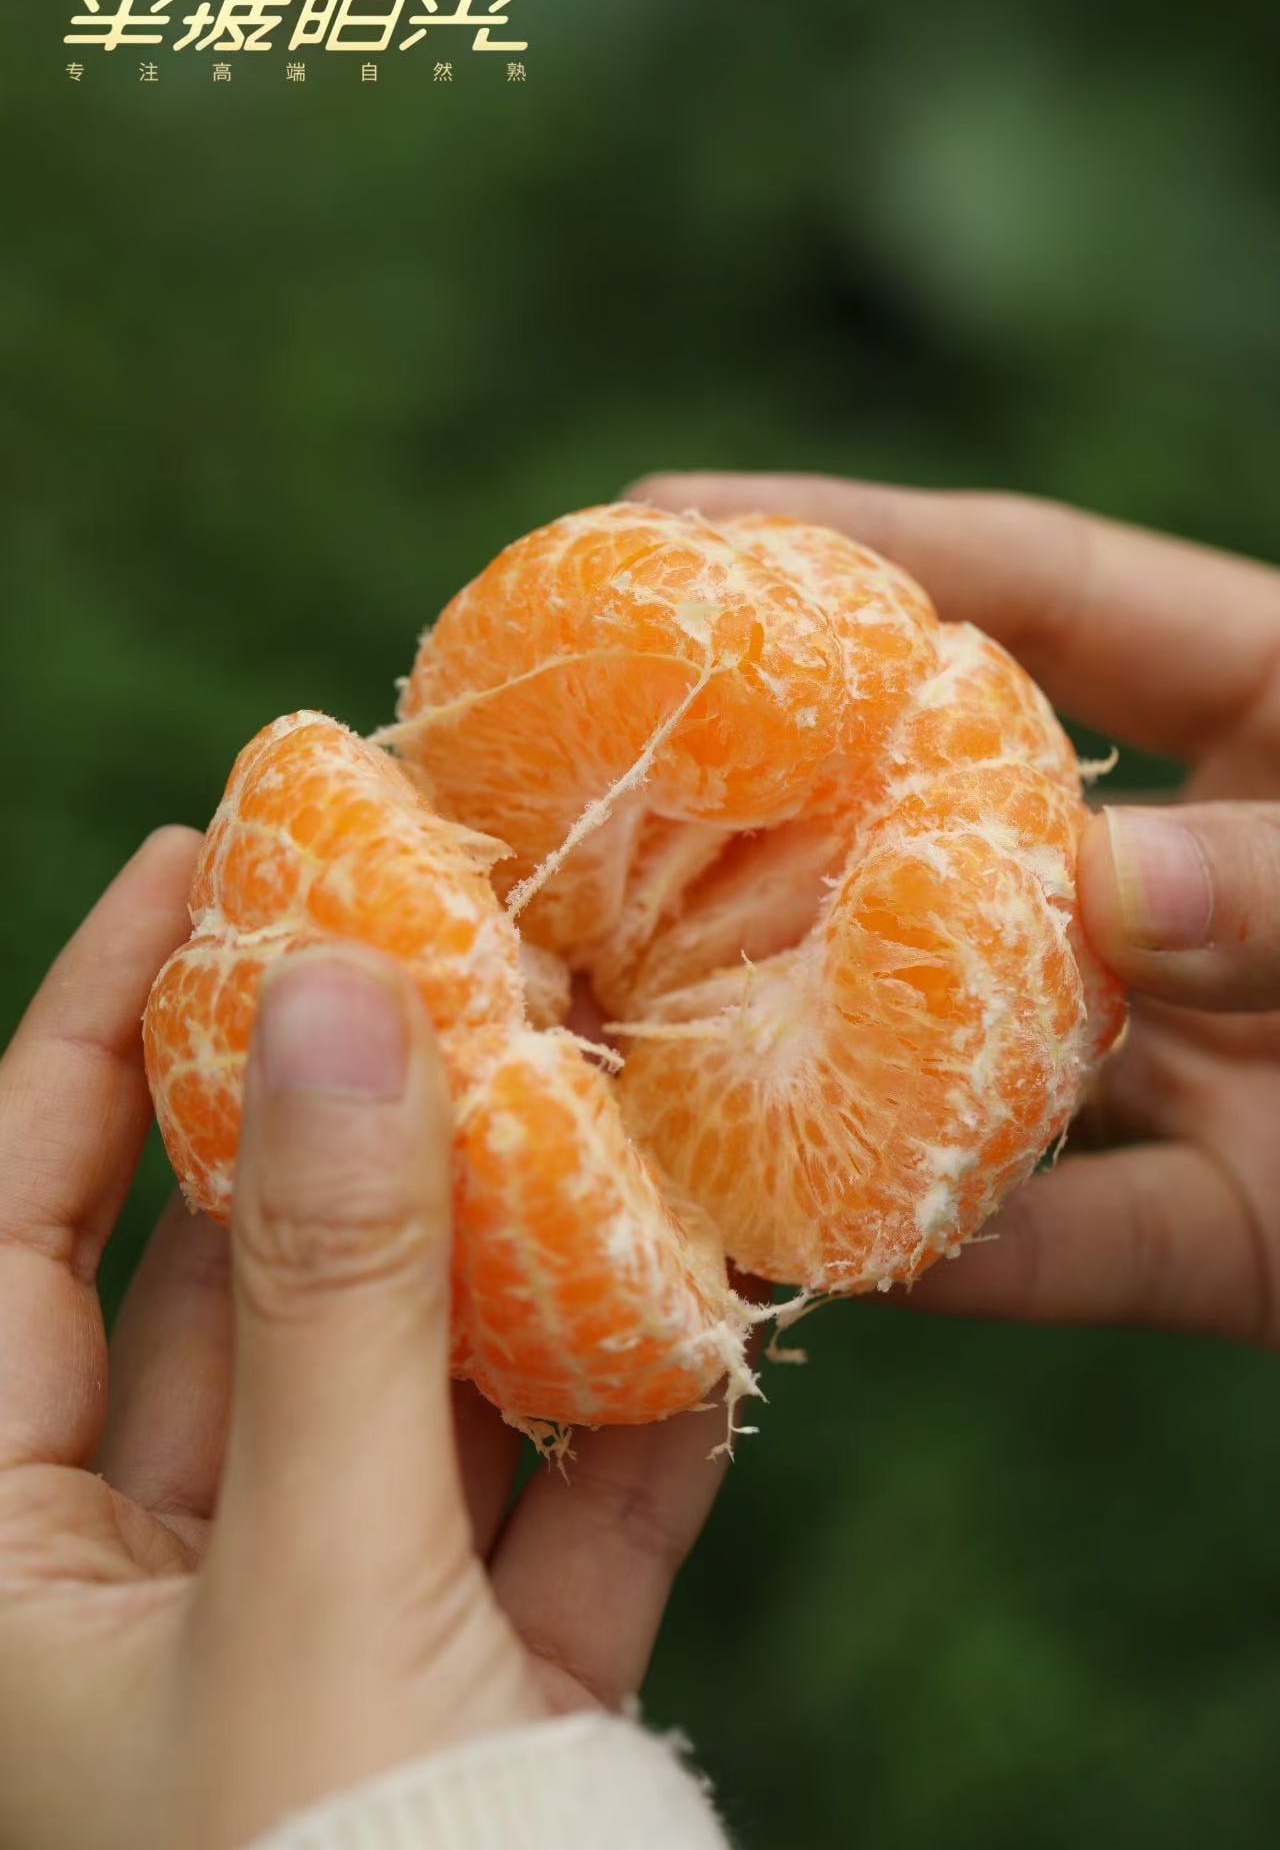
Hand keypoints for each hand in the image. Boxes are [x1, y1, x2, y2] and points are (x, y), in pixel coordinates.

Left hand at [0, 830, 738, 1848]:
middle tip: (439, 942)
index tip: (195, 858)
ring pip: (407, 1389)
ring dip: (511, 1261)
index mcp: (4, 1571)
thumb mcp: (314, 1585)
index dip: (89, 1023)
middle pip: (233, 1282)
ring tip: (600, 1094)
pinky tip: (706, 1332)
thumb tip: (332, 997)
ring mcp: (321, 1640)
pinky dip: (623, 1437)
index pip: (12, 1224)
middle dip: (341, 1119)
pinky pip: (543, 1526)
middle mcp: (141, 1592)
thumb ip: (330, 1291)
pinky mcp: (478, 1703)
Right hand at [633, 470, 1279, 1347]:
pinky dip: (981, 1257)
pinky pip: (1094, 1246)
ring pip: (1004, 1051)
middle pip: (973, 822)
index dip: (848, 543)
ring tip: (662, 1043)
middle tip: (598, 793)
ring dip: (849, 1060)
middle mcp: (1235, 873)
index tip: (658, 526)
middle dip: (792, 808)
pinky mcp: (1268, 1235)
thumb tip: (1089, 890)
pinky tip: (846, 1260)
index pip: (1035, 588)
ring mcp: (1241, 1055)